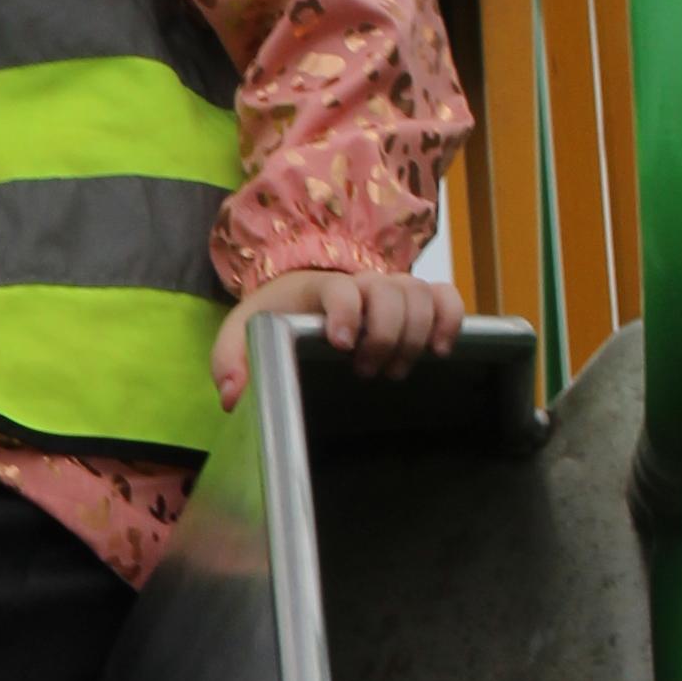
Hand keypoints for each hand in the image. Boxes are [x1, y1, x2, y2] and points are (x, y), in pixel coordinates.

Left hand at [209, 265, 464, 410]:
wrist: (300, 291)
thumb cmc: (273, 317)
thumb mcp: (242, 335)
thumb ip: (230, 362)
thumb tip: (233, 398)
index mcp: (319, 287)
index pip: (341, 289)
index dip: (347, 312)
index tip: (342, 344)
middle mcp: (362, 282)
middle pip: (391, 293)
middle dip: (386, 334)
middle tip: (367, 371)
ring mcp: (392, 288)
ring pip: (421, 294)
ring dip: (417, 333)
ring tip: (397, 369)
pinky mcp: (416, 299)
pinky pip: (446, 296)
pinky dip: (451, 318)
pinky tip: (440, 349)